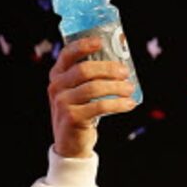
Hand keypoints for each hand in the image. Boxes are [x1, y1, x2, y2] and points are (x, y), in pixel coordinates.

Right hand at [48, 38, 135, 158]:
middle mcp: (56, 87)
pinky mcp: (72, 117)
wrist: (70, 145)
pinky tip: (129, 104)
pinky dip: (118, 105)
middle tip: (125, 71)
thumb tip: (119, 64)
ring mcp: (62, 102)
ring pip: (94, 88)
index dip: (84, 45)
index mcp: (56, 76)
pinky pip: (100, 107)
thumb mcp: (76, 93)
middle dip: (108, 69)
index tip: (101, 42)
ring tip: (130, 89)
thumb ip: (87, 79)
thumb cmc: (79, 113)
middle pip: (85, 70)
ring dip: (116, 87)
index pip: (67, 54)